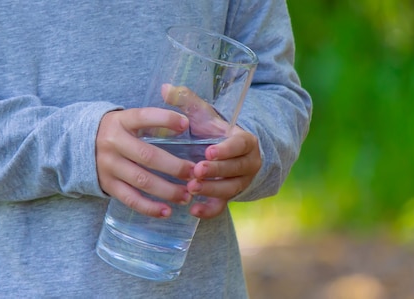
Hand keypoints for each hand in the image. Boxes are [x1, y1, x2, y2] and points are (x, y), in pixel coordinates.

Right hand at [96, 108, 194, 217]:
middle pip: (148, 156)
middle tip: (195, 173)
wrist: (80, 144)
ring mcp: (109, 165)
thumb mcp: (128, 118)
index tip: (186, 124)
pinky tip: (166, 211)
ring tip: (187, 195)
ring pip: (142, 181)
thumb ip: (152, 120)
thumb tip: (185, 123)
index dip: (165, 119)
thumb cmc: (118, 131)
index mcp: (121, 121)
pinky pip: (130, 199)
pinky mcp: (108, 184)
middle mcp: (113, 143)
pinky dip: (149, 207)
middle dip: (175, 167)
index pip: (144, 117)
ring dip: (167, 190)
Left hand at [161, 84, 261, 218]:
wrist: (222, 152)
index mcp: (245, 141)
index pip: (240, 144)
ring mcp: (240, 182)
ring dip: (211, 190)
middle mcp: (247, 163)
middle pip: (235, 169)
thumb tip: (165, 87)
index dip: (226, 149)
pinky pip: (222, 207)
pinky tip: (193, 210)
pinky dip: (209, 210)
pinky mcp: (228, 197)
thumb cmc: (210, 131)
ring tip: (191, 188)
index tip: (208, 150)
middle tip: (196, 171)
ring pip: (229, 189)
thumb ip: (186, 100)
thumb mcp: (202, 114)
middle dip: (216, 171)